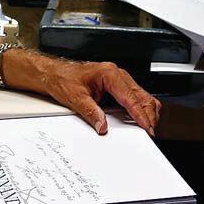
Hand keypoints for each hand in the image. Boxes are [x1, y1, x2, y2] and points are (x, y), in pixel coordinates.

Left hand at [43, 61, 160, 135]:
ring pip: (141, 95)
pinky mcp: (116, 84)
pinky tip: (137, 118)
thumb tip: (103, 126)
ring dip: (146, 110)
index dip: (141, 114)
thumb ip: (91, 113)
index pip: (131, 97)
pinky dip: (139, 107)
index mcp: (109, 74)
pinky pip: (134, 95)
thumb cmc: (63, 79)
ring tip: (146, 126)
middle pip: (142, 95)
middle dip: (148, 113)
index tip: (147, 126)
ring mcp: (118, 79)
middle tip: (149, 130)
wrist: (54, 73)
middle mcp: (116, 74)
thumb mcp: (75, 98)